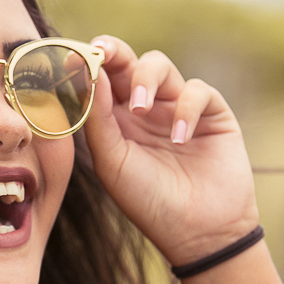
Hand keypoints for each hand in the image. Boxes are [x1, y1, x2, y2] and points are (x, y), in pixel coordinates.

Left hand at [83, 36, 258, 265]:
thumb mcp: (112, 162)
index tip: (72, 57)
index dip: (86, 64)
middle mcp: (144, 109)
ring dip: (145, 78)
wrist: (198, 232)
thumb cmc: (148, 201)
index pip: (99, 81)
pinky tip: (180, 138)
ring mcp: (177, 108)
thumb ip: (98, 118)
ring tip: (140, 109)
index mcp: (115, 121)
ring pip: (159, 65)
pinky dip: (186, 109)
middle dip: (113, 51)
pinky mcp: (211, 113)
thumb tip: (89, 70)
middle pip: (126, 62)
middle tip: (103, 52)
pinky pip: (197, 91)